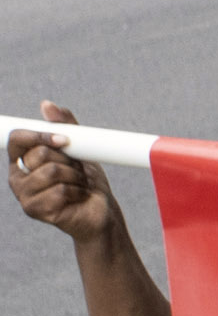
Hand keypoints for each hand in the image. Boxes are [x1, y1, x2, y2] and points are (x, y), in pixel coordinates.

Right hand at [7, 105, 116, 243]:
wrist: (101, 211)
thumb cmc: (86, 181)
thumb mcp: (79, 149)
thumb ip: (64, 127)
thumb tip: (46, 105)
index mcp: (22, 159)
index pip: (17, 138)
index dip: (41, 135)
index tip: (65, 140)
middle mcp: (17, 177)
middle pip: (41, 154)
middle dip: (69, 160)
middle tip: (77, 171)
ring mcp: (24, 195)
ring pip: (52, 172)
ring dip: (75, 177)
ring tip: (78, 184)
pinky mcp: (34, 210)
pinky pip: (60, 191)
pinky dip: (77, 192)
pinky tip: (78, 197)